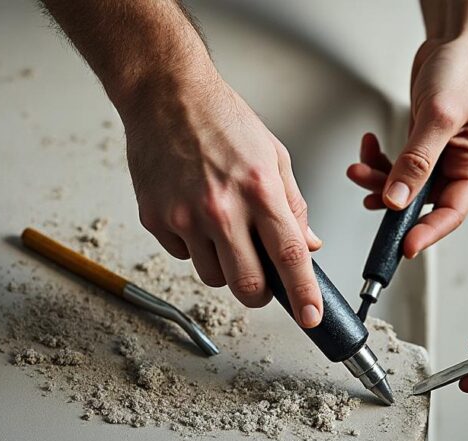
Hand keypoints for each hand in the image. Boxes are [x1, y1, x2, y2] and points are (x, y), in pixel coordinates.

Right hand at [122, 76, 323, 327]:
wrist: (165, 96)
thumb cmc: (221, 120)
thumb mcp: (273, 156)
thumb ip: (293, 205)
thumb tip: (308, 245)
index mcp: (258, 190)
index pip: (288, 256)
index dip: (303, 293)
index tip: (312, 317)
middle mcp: (221, 208)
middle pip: (248, 285)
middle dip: (261, 294)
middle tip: (264, 283)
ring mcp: (184, 217)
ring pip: (213, 276)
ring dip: (224, 266)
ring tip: (222, 227)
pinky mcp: (156, 220)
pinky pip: (182, 256)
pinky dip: (193, 247)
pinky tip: (194, 213)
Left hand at [346, 35, 467, 257]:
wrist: (455, 42)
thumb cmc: (464, 71)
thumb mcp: (440, 116)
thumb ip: (417, 161)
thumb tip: (397, 199)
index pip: (450, 213)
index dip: (426, 234)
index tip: (403, 248)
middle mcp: (458, 167)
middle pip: (422, 204)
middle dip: (390, 203)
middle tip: (366, 196)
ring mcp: (439, 158)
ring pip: (404, 188)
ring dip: (378, 182)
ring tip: (357, 170)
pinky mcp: (422, 147)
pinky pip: (397, 168)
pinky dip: (379, 163)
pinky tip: (368, 150)